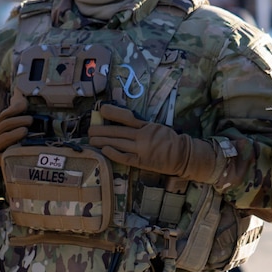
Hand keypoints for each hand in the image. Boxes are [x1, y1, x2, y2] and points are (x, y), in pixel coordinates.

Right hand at [0, 92, 32, 184]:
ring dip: (16, 133)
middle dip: (19, 120)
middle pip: (5, 125)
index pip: (4, 115)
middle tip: (30, 120)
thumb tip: (19, 109)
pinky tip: (20, 150)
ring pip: (4, 138)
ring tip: (25, 131)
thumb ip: (3, 123)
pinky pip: (2, 156)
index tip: (25, 106)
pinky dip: (11, 152)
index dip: (15, 109)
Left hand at [88, 104, 217, 181]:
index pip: (126, 117)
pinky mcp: (141, 162)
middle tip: (89, 129)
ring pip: (118, 144)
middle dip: (101, 130)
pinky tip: (103, 150)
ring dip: (102, 141)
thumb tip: (122, 121)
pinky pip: (124, 157)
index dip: (113, 113)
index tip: (101, 109)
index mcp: (146, 126)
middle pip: (117, 132)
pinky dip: (113, 153)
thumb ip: (141, 125)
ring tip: (91, 139)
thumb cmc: (169, 140)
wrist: (182, 155)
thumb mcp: (156, 126)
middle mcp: (142, 136)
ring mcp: (141, 150)